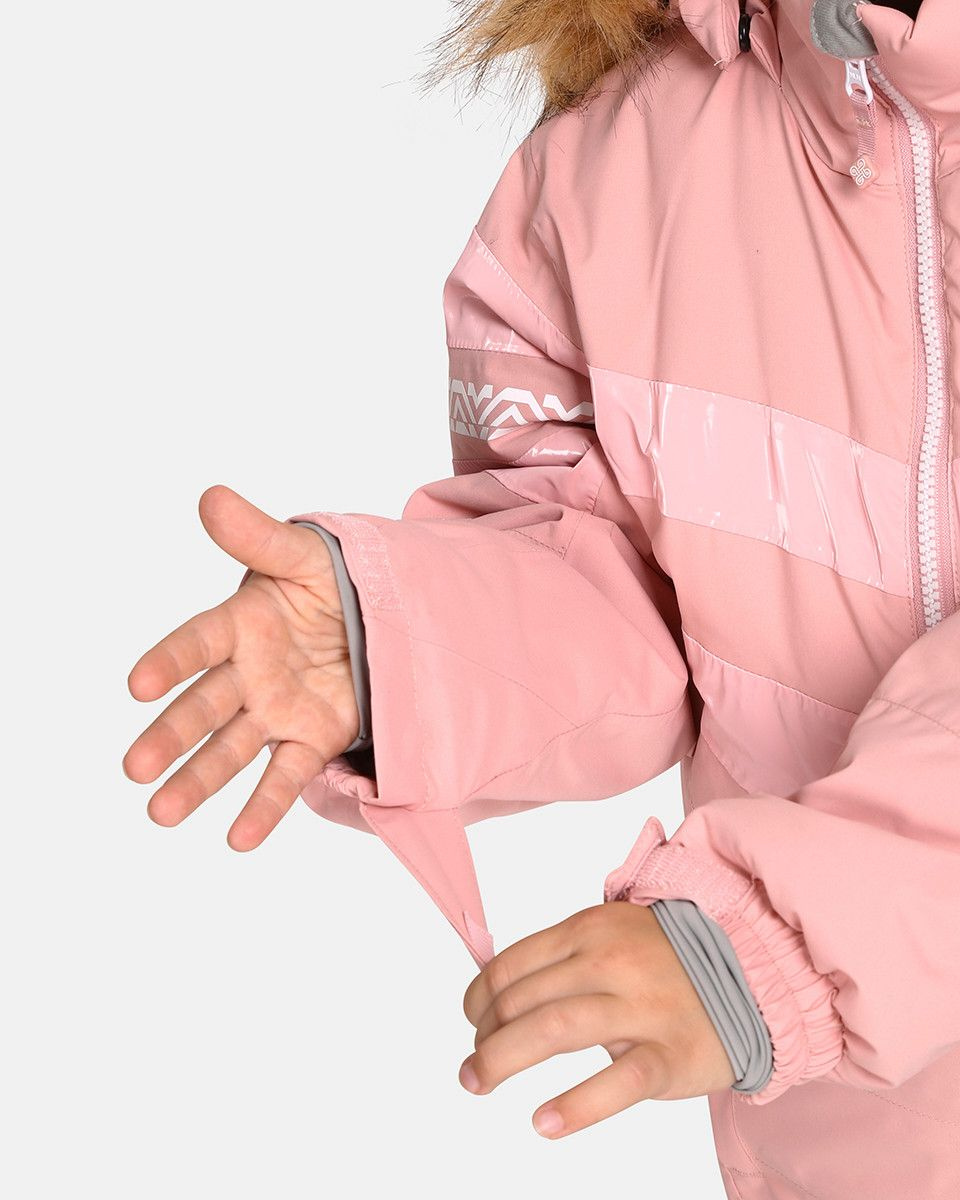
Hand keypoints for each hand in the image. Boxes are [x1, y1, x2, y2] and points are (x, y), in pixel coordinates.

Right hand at [123, 484, 359, 850]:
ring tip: (161, 814)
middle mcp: (248, 673)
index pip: (198, 642)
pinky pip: (284, 775)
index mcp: (241, 624)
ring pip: (230, 750)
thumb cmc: (327, 581)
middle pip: (203, 706)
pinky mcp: (308, 738)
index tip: (137, 683)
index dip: (170, 661)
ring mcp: (275, 710)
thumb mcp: (302, 554)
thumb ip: (260, 537)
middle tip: (135, 768)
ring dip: (198, 781)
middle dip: (170, 735)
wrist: (375, 614)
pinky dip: (264, 807)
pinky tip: (239, 839)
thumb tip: (211, 497)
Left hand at [459, 901, 735, 1138]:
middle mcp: (609, 962)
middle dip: (484, 1039)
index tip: (473, 1024)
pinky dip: (577, 1105)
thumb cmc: (664, 960)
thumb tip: (495, 991)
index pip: (510, 967)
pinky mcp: (669, 1053)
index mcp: (587, 931)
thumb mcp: (608, 935)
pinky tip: (545, 1123)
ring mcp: (641, 1007)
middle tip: (472, 1070)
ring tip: (480, 1084)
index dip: (478, 1001)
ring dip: (503, 1060)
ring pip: (555, 1030)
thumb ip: (560, 958)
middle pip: (523, 1001)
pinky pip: (618, 1081)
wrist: (748, 972)